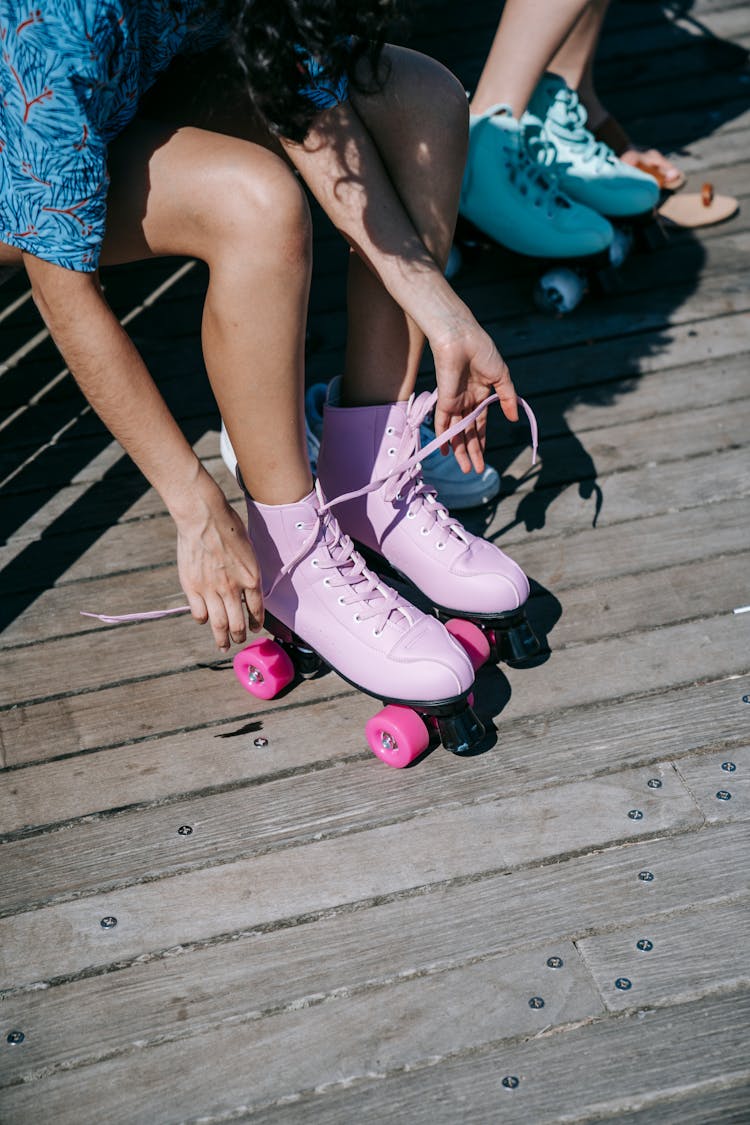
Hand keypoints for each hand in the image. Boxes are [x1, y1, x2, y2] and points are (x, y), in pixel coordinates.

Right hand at [175, 486, 263, 651]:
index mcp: (251, 578)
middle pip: (238, 624)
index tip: (255, 628)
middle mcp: (233, 588)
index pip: (257, 610)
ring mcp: (211, 589)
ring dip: (222, 638)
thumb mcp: (249, 550)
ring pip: (219, 625)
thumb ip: (248, 572)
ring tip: (223, 644)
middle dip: (239, 636)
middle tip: (238, 640)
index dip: (257, 623)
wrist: (204, 517)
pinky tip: (205, 619)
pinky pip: (199, 613)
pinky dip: (203, 620)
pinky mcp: (192, 587)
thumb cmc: (228, 527)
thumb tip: (247, 588)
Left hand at [430, 316, 517, 474]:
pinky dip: (443, 437)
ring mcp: (455, 401)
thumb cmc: (482, 351)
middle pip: (469, 432)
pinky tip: (443, 452)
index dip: (482, 440)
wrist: (461, 337)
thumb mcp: (502, 376)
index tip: (484, 457)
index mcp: (481, 393)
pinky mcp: (445, 400)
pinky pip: (444, 423)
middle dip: (472, 451)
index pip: (480, 423)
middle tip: (475, 470)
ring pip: (458, 432)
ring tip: (465, 468)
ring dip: (460, 450)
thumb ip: (508, 398)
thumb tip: (514, 419)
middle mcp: (467, 400)